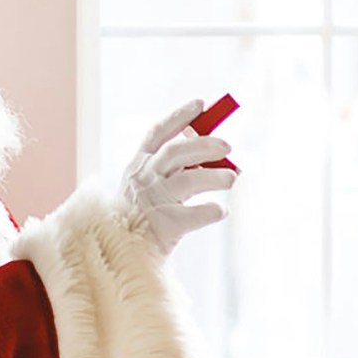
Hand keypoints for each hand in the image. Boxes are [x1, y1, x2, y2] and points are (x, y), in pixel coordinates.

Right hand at [120, 102, 235, 254]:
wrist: (124, 253)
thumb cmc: (143, 215)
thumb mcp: (148, 184)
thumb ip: (174, 167)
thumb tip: (216, 151)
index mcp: (138, 165)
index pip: (158, 133)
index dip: (179, 116)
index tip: (200, 104)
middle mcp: (144, 180)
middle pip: (176, 152)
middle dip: (204, 145)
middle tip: (228, 145)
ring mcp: (153, 202)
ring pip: (187, 181)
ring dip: (214, 177)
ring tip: (232, 178)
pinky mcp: (164, 226)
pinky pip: (192, 215)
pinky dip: (210, 211)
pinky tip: (222, 211)